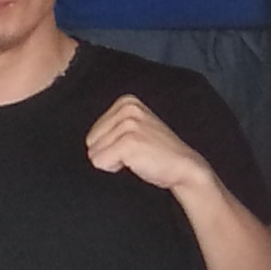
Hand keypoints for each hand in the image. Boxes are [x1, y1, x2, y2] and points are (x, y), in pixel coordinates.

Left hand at [87, 93, 219, 197]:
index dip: (109, 145)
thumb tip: (86, 140)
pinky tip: (136, 163)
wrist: (183, 167)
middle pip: (91, 142)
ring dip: (114, 161)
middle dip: (109, 152)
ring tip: (136, 157)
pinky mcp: (129, 142)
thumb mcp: (135, 127)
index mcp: (126, 101)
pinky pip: (100, 162)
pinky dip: (116, 168)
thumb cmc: (156, 153)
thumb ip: (112, 126)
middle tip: (134, 153)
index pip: (92, 133)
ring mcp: (128, 124)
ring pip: (94, 153)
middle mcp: (126, 108)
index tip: (132, 146)